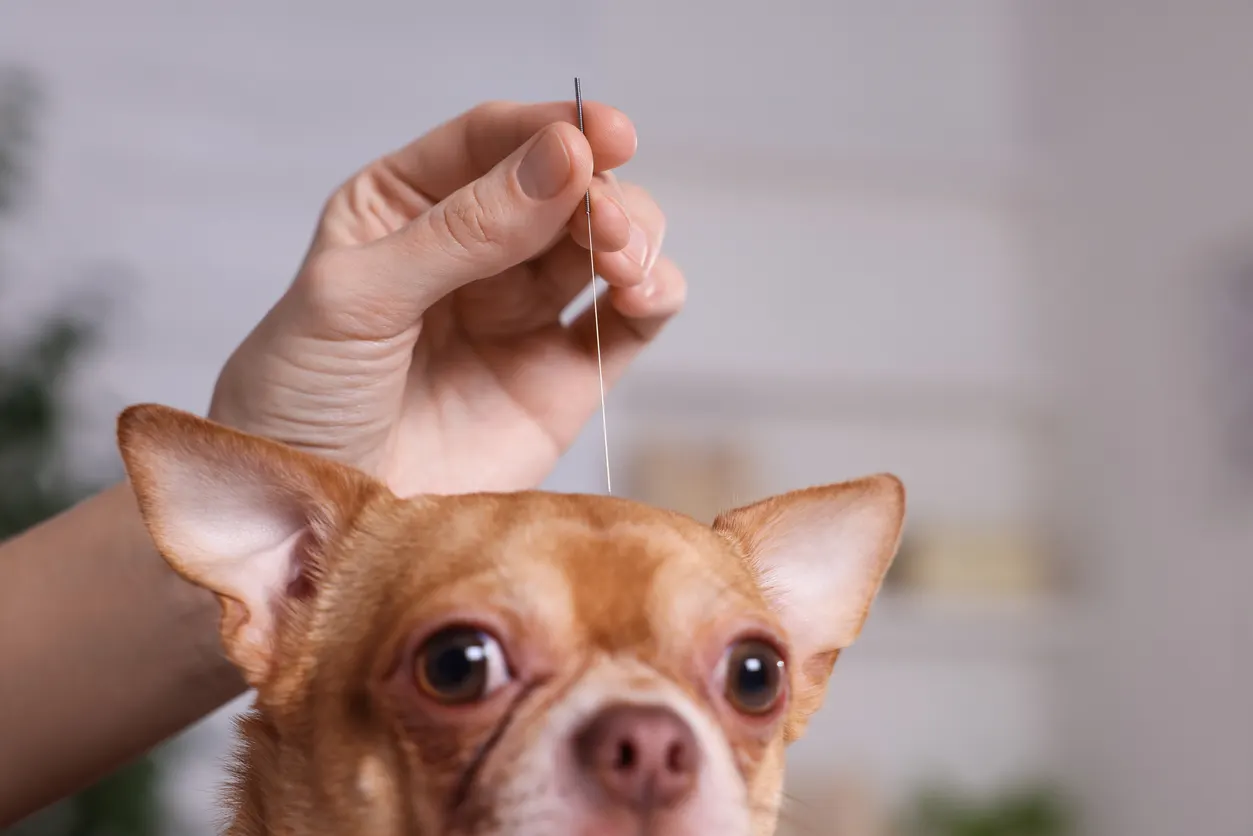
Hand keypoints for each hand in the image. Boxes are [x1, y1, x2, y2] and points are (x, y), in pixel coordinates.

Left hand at [208, 101, 683, 495]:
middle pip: (563, 188)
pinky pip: (629, 321)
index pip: (491, 143)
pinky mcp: (564, 376)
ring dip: (632, 238)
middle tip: (608, 223)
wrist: (318, 529)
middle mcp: (474, 250)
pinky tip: (645, 294)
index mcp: (406, 208)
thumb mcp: (356, 300)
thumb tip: (565, 159)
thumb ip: (462, 231)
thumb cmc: (298, 404)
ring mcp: (523, 313)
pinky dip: (654, 296)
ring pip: (606, 244)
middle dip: (598, 194)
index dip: (550, 129)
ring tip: (624, 263)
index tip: (603, 133)